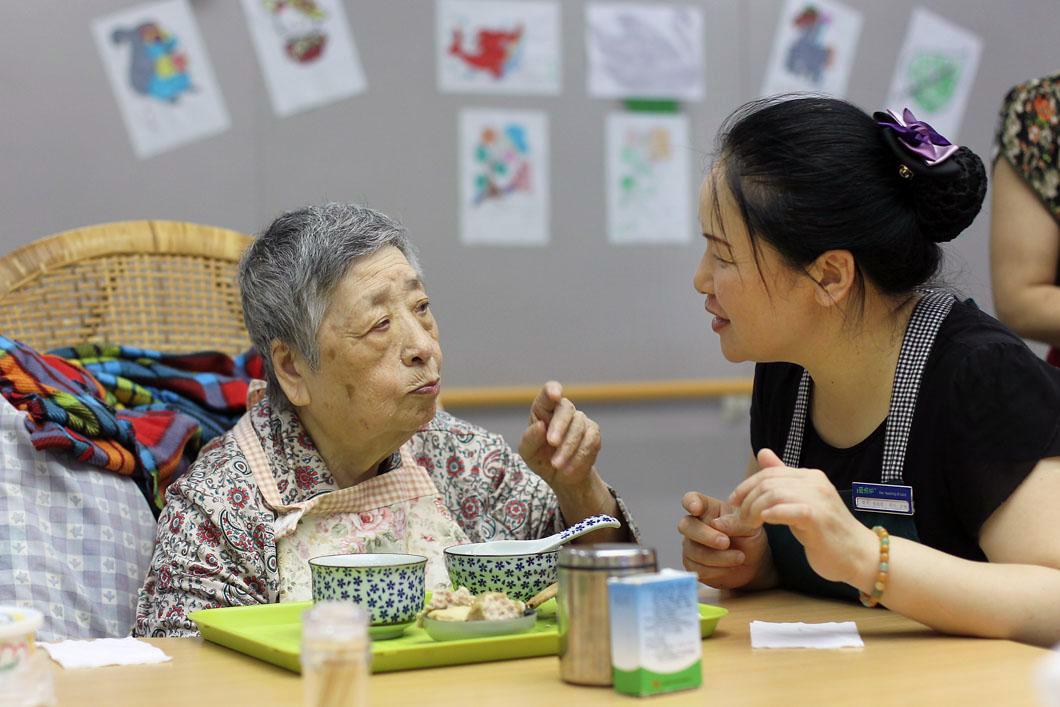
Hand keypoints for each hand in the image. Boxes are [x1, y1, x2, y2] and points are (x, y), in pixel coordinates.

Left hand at [519, 381, 600, 492]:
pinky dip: (578, 457)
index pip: (548, 393)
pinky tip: (568, 468)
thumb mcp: (528, 453)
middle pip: (565, 408)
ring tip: (557, 465)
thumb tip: (540, 426)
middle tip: (552, 443)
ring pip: (578, 427)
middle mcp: (563, 411)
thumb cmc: (541, 458)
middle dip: (559, 426)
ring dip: (567, 448)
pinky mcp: (593, 434)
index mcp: (543, 410)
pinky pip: (589, 442)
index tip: (554, 395)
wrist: (561, 476)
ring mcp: (580, 420)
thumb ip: (530, 439)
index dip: (552, 390)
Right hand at [679, 491, 772, 588]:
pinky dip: (717, 569)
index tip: (696, 509)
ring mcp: (691, 545)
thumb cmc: (749, 538)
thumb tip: (716, 524)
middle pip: (686, 526)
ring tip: (740, 557)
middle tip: (726, 542)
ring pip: (694, 550)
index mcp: (708, 509)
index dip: (690, 502)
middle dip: (706, 535)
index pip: (691, 499)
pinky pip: (697, 568)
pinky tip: (731, 566)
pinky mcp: (692, 564)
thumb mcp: (750, 527)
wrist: (753, 564)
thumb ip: (736, 522)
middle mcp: (695, 525)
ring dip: (718, 556)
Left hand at [729, 448, 875, 584]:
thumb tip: (763, 452)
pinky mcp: (818, 517)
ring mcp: (818, 498)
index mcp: (810, 476)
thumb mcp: (802, 503)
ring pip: (773, 494)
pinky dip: (771, 514)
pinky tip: (764, 523)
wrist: (859, 557)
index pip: (769, 473)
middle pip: (767, 483)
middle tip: (738, 519)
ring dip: (754, 511)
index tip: (734, 502)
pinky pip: (787, 510)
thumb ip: (783, 480)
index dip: (746, 486)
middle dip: (746, 501)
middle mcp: (815, 482)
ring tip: (749, 525)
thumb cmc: (828, 533)